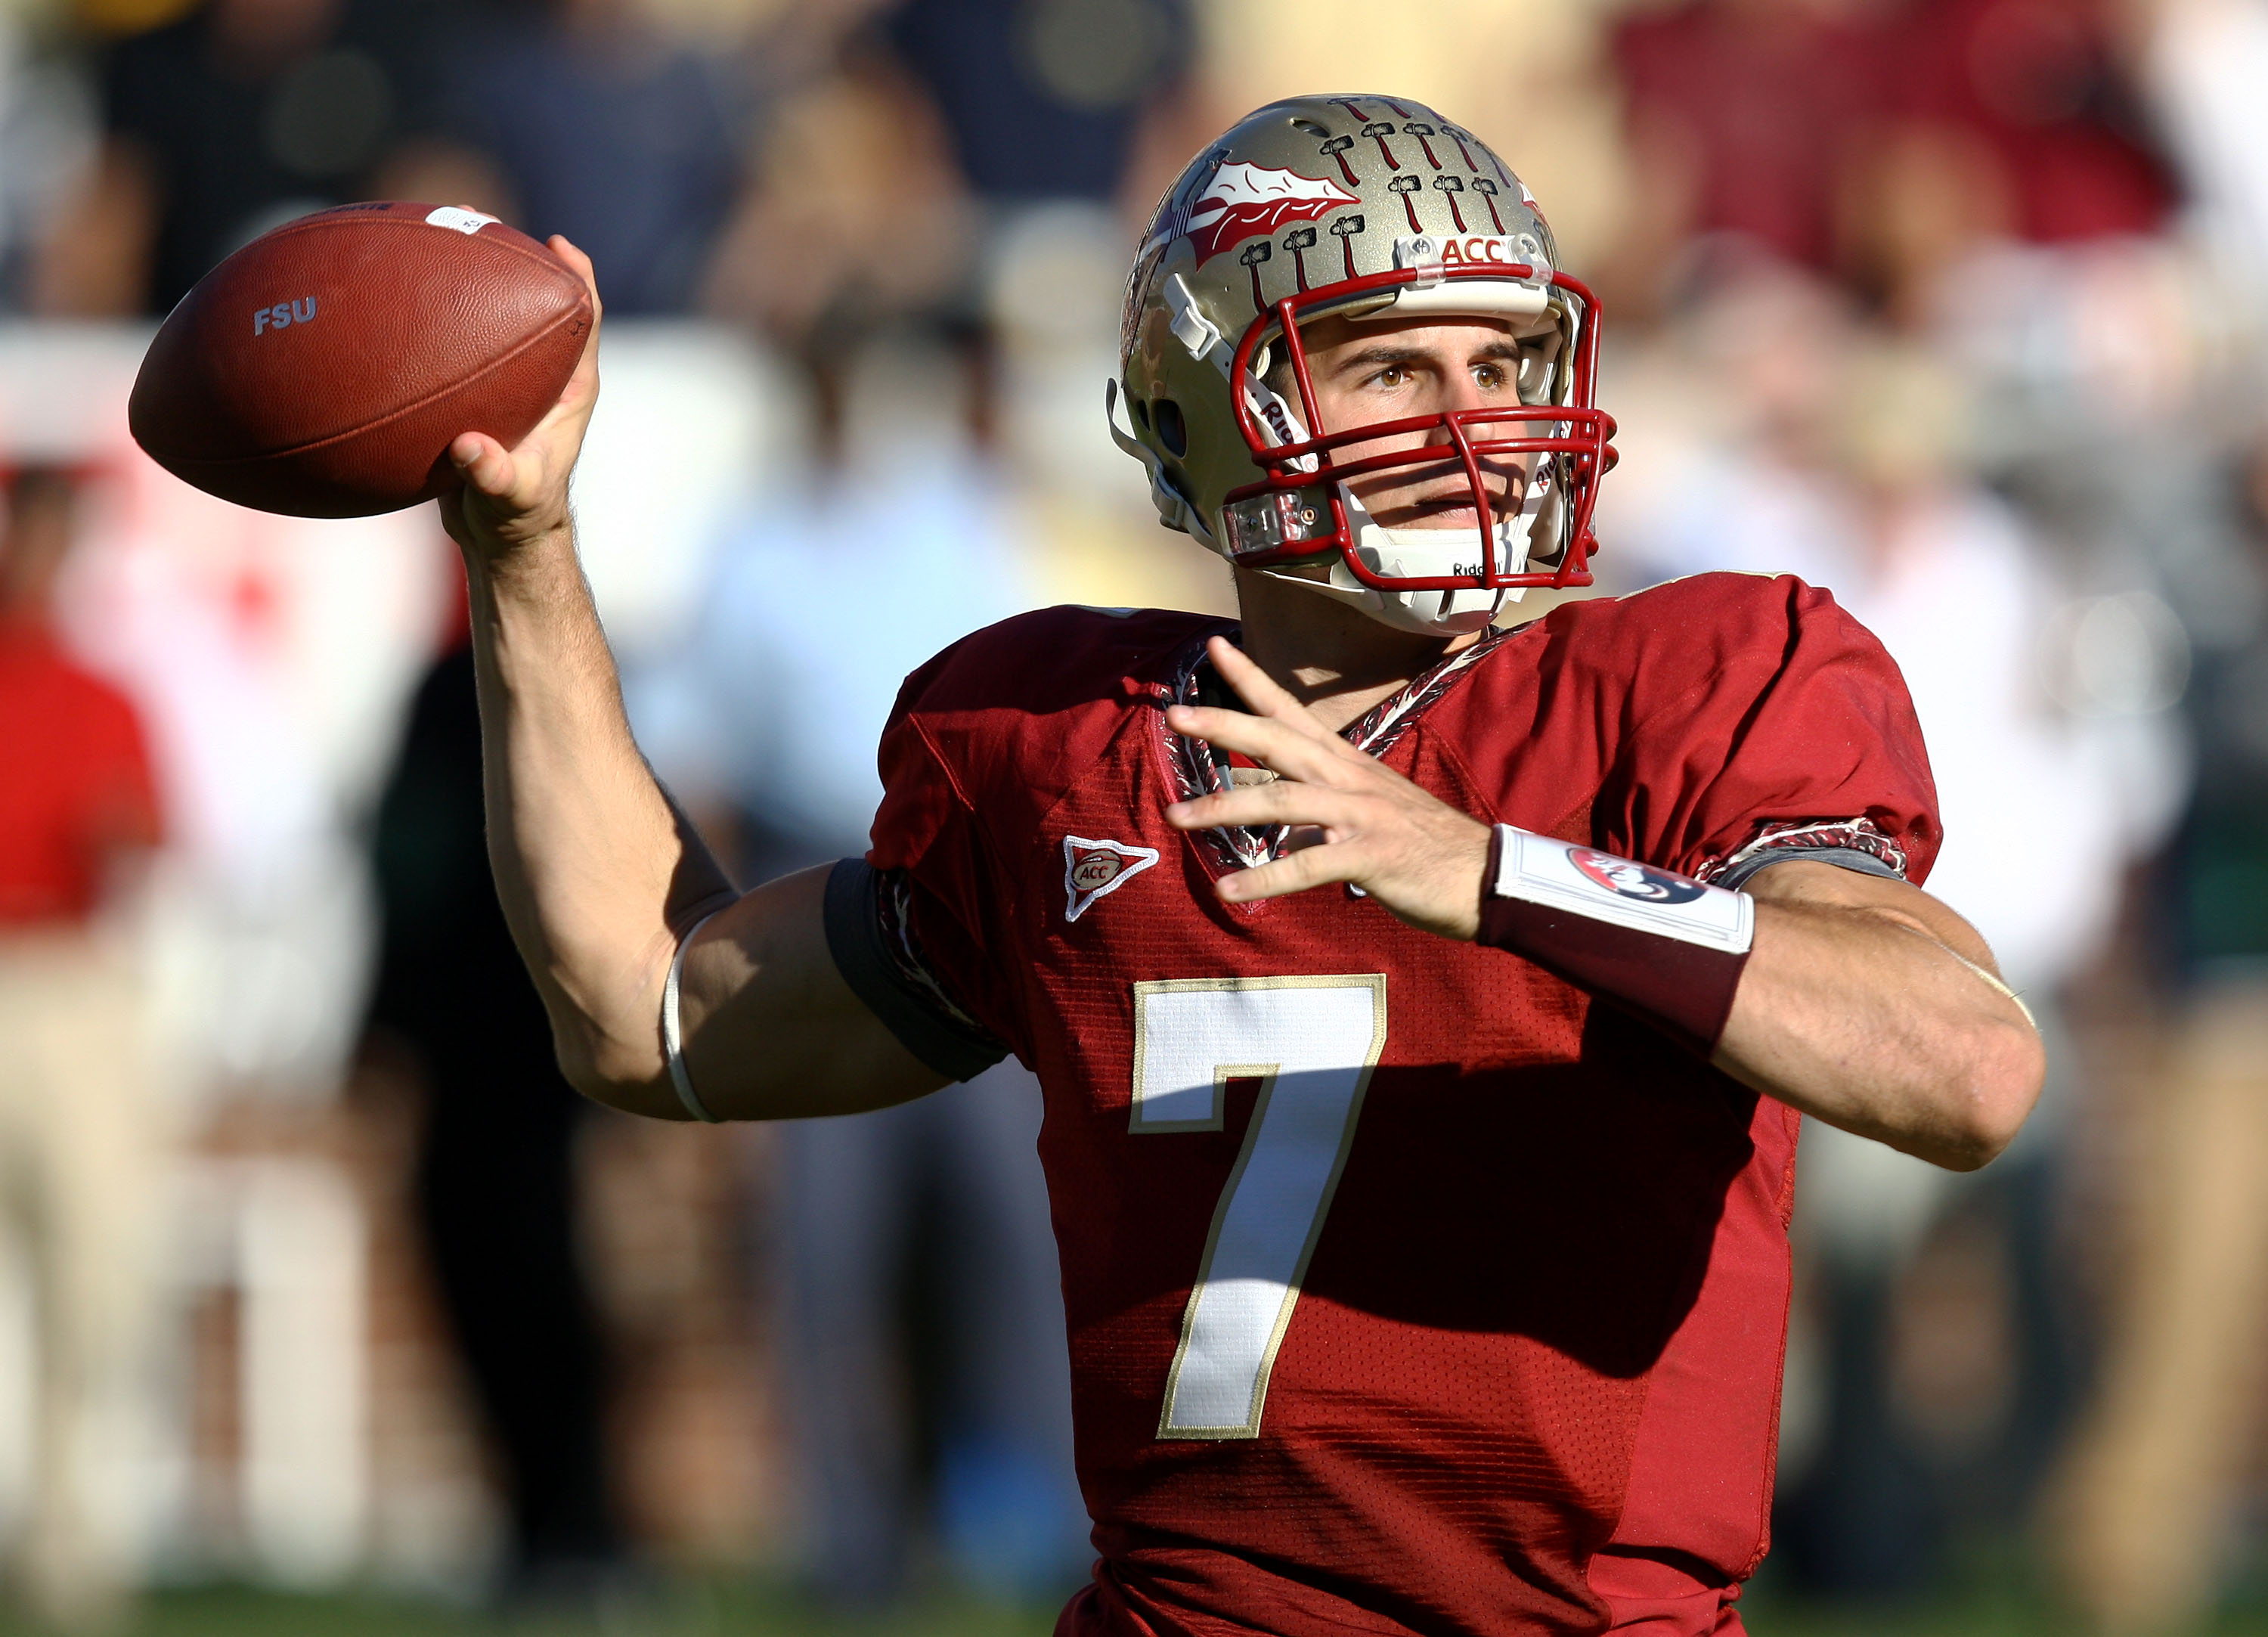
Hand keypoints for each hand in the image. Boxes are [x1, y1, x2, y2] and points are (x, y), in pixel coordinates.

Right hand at [440, 236, 602, 562]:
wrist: (497, 536)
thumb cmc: (516, 516)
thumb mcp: (509, 499)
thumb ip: (496, 476)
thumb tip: (473, 449)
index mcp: (569, 389)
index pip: (584, 320)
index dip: (577, 278)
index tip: (557, 244)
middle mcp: (543, 375)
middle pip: (533, 300)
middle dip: (508, 255)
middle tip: (473, 217)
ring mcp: (508, 380)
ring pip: (488, 313)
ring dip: (463, 274)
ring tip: (426, 230)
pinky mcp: (475, 391)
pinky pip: (451, 340)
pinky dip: (424, 317)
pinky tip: (381, 295)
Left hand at [1162, 637, 1491, 938]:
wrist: (1483, 876)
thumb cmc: (1417, 844)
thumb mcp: (1358, 811)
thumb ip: (1307, 804)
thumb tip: (1256, 799)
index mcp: (1344, 762)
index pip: (1290, 709)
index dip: (1252, 678)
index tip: (1215, 645)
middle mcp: (1348, 778)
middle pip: (1279, 740)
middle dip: (1224, 725)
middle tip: (1173, 715)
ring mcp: (1361, 814)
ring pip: (1284, 800)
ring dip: (1224, 807)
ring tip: (1176, 816)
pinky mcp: (1372, 856)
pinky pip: (1309, 865)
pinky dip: (1267, 878)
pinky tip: (1229, 890)